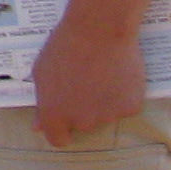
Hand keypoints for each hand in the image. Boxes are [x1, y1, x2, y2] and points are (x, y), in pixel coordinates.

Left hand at [27, 9, 146, 148]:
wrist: (99, 30)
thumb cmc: (64, 47)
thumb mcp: (41, 72)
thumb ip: (43, 101)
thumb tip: (38, 127)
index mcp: (55, 114)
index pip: (57, 139)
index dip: (60, 130)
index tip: (64, 120)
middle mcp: (82, 122)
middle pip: (82, 124)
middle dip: (82, 109)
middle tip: (84, 81)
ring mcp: (108, 116)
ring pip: (105, 114)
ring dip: (103, 101)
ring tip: (102, 73)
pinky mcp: (131, 107)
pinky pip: (125, 105)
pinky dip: (123, 95)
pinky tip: (119, 74)